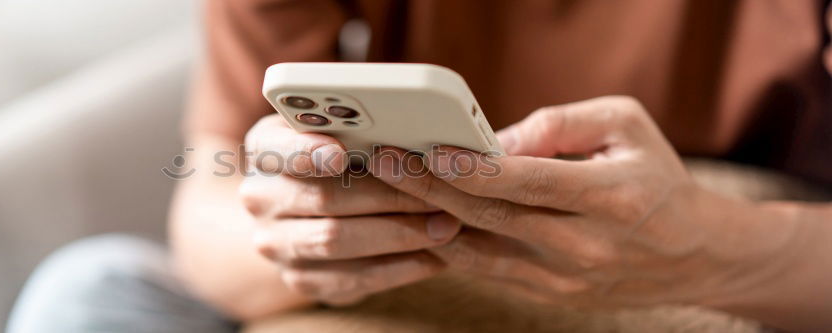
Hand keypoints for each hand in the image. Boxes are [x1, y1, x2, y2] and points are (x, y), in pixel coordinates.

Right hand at [239, 115, 460, 304]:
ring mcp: (275, 243)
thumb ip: (359, 126)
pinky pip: (350, 279)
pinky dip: (397, 269)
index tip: (340, 153)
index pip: (274, 146)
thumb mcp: (338, 131)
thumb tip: (410, 122)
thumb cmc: (340, 159)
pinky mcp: (299, 279)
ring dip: (398, 235)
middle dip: (387, 197)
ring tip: (445, 226)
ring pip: (335, 242)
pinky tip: (433, 257)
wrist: (305, 215)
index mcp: (264, 147)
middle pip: (322, 197)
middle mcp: (259, 196)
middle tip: (437, 195)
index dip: (304, 150)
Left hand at [370, 96, 800, 307]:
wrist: (695, 255)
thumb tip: (496, 141)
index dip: (471, 168)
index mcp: (609, 197)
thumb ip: (560, 124)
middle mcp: (585, 244)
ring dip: (429, 221)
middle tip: (385, 164)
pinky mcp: (551, 295)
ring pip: (481, 252)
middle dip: (430, 189)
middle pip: (491, 216)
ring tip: (388, 194)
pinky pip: (488, 271)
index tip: (426, 151)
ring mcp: (566, 278)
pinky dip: (450, 248)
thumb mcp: (625, 127)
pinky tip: (419, 224)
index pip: (526, 182)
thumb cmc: (657, 178)